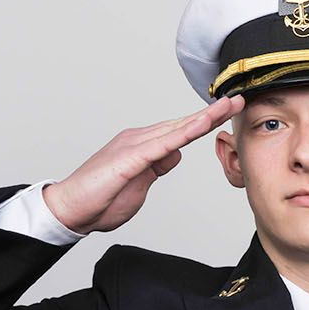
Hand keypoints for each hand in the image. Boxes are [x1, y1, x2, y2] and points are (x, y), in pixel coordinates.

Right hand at [43, 95, 243, 233]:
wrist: (70, 209)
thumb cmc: (100, 200)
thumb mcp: (140, 184)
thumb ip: (158, 167)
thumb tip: (175, 155)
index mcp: (142, 146)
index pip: (180, 130)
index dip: (205, 121)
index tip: (227, 113)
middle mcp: (139, 139)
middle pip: (182, 123)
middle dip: (212, 112)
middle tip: (238, 100)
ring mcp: (134, 146)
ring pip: (176, 128)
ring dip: (204, 117)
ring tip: (228, 106)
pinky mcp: (130, 158)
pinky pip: (163, 144)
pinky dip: (185, 133)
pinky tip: (202, 125)